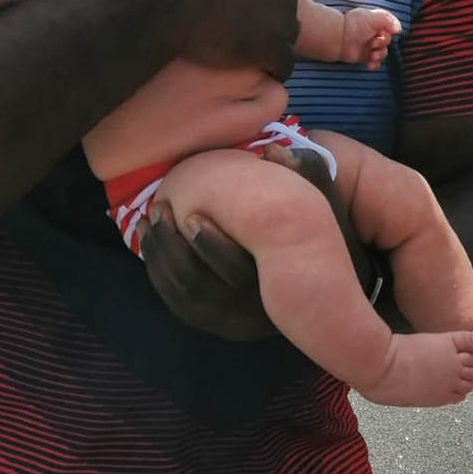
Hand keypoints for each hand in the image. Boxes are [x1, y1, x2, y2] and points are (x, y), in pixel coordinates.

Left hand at [139, 142, 377, 340]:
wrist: (323, 284)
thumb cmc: (319, 237)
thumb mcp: (322, 208)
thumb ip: (308, 175)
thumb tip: (275, 150)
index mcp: (282, 286)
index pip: (240, 274)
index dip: (211, 248)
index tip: (191, 215)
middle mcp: (254, 314)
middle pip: (202, 291)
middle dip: (173, 251)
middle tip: (159, 211)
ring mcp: (233, 324)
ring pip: (185, 298)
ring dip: (160, 258)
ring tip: (150, 220)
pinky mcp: (216, 323)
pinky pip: (178, 303)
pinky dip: (158, 272)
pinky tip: (149, 239)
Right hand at [144, 0, 299, 78]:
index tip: (231, 1)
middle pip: (283, 2)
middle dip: (262, 16)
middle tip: (230, 27)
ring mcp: (284, 12)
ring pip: (285, 35)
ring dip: (263, 44)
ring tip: (234, 52)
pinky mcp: (274, 47)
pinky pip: (281, 64)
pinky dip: (265, 69)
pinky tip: (243, 69)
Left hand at [338, 6, 400, 68]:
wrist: (340, 38)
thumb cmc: (355, 24)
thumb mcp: (375, 17)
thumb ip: (389, 21)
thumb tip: (398, 30)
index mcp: (376, 24)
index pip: (389, 30)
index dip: (388, 34)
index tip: (382, 34)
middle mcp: (373, 35)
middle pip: (387, 43)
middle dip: (382, 45)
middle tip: (373, 44)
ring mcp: (368, 47)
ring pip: (383, 54)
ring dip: (380, 56)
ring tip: (372, 56)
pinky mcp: (363, 57)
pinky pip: (374, 63)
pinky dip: (374, 65)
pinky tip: (370, 64)